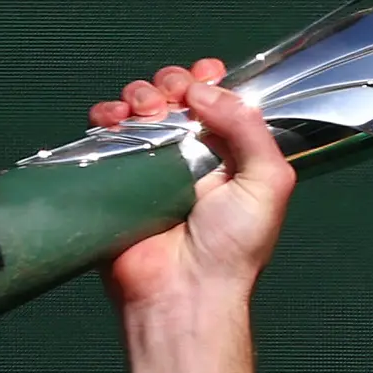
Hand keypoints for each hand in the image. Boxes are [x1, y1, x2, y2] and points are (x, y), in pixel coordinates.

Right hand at [94, 57, 294, 372]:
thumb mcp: (268, 182)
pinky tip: (112, 121)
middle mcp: (189, 156)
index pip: (215, 99)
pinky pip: (103, 133)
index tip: (202, 79)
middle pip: (172, 94)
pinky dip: (105, 116)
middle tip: (172, 103)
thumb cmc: (232, 249)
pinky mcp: (115, 179)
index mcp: (229, 153)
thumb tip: (205, 88)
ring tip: (144, 115)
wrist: (184, 293)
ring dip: (138, 96)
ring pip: (136, 106)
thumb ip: (249, 127)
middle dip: (169, 84)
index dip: (206, 81)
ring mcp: (150, 165)